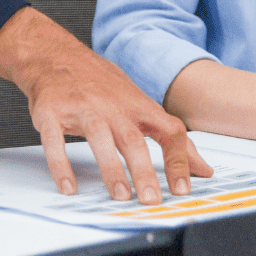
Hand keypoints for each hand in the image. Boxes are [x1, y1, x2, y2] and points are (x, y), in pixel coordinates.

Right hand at [0, 9, 212, 202]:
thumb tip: (203, 168)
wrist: (56, 56)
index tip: (183, 188)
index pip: (168, 130)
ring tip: (120, 195)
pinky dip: (62, 164)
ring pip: (99, 138)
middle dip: (144, 171)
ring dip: (111, 168)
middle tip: (151, 199)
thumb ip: (170, 136)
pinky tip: (68, 186)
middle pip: (133, 139)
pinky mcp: (53, 113)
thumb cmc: (102, 85)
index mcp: (138, 106)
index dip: (178, 159)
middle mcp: (112, 107)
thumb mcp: (140, 103)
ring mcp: (82, 108)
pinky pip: (56, 140)